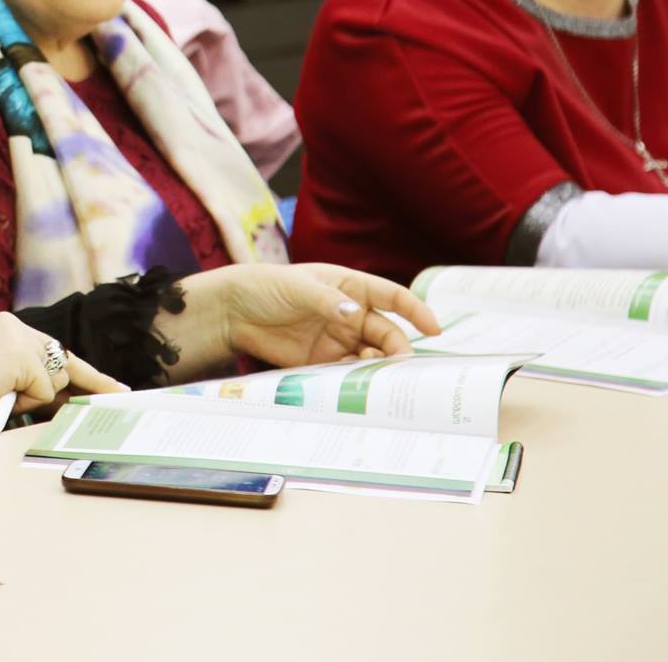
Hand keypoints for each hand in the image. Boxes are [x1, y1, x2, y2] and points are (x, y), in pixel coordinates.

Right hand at [0, 311, 124, 441]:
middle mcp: (12, 324)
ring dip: (39, 397)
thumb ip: (30, 380)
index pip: (49, 349)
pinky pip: (46, 391)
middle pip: (62, 357)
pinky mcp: (21, 356)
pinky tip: (2, 397)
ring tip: (1, 397)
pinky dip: (29, 402)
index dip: (80, 370)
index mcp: (3, 326)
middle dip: (91, 381)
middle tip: (122, 393)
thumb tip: (68, 396)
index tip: (108, 384)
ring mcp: (18, 337)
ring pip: (55, 376)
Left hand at [171, 263, 442, 377]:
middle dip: (397, 348)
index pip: (391, 296)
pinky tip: (353, 382)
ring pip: (371, 354)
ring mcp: (338, 338)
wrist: (233, 311)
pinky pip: (348, 371)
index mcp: (350, 287)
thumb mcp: (297, 287)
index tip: (434, 328)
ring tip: (378, 376)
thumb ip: (327, 301)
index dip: (415, 310)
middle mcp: (350, 313)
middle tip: (399, 364)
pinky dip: (356, 378)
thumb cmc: (266, 286)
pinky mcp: (323, 361)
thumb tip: (354, 314)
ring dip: (378, 365)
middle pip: (387, 332)